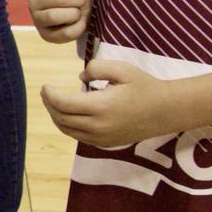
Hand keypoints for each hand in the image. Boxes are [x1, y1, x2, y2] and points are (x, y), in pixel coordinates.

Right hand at [29, 0, 92, 43]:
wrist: (79, 13)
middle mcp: (34, 2)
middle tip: (83, 0)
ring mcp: (38, 20)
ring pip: (53, 16)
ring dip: (74, 13)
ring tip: (79, 12)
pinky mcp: (47, 36)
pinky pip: (64, 33)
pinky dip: (78, 28)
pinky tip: (81, 23)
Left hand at [39, 59, 177, 147]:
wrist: (166, 111)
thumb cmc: (144, 86)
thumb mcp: (122, 69)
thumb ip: (96, 68)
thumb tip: (80, 78)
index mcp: (101, 107)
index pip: (63, 104)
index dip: (49, 95)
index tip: (45, 86)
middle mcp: (98, 126)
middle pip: (61, 118)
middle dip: (49, 105)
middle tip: (46, 93)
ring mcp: (101, 138)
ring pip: (67, 130)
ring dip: (56, 116)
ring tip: (53, 103)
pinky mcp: (105, 144)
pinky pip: (78, 137)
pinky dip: (68, 126)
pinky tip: (69, 115)